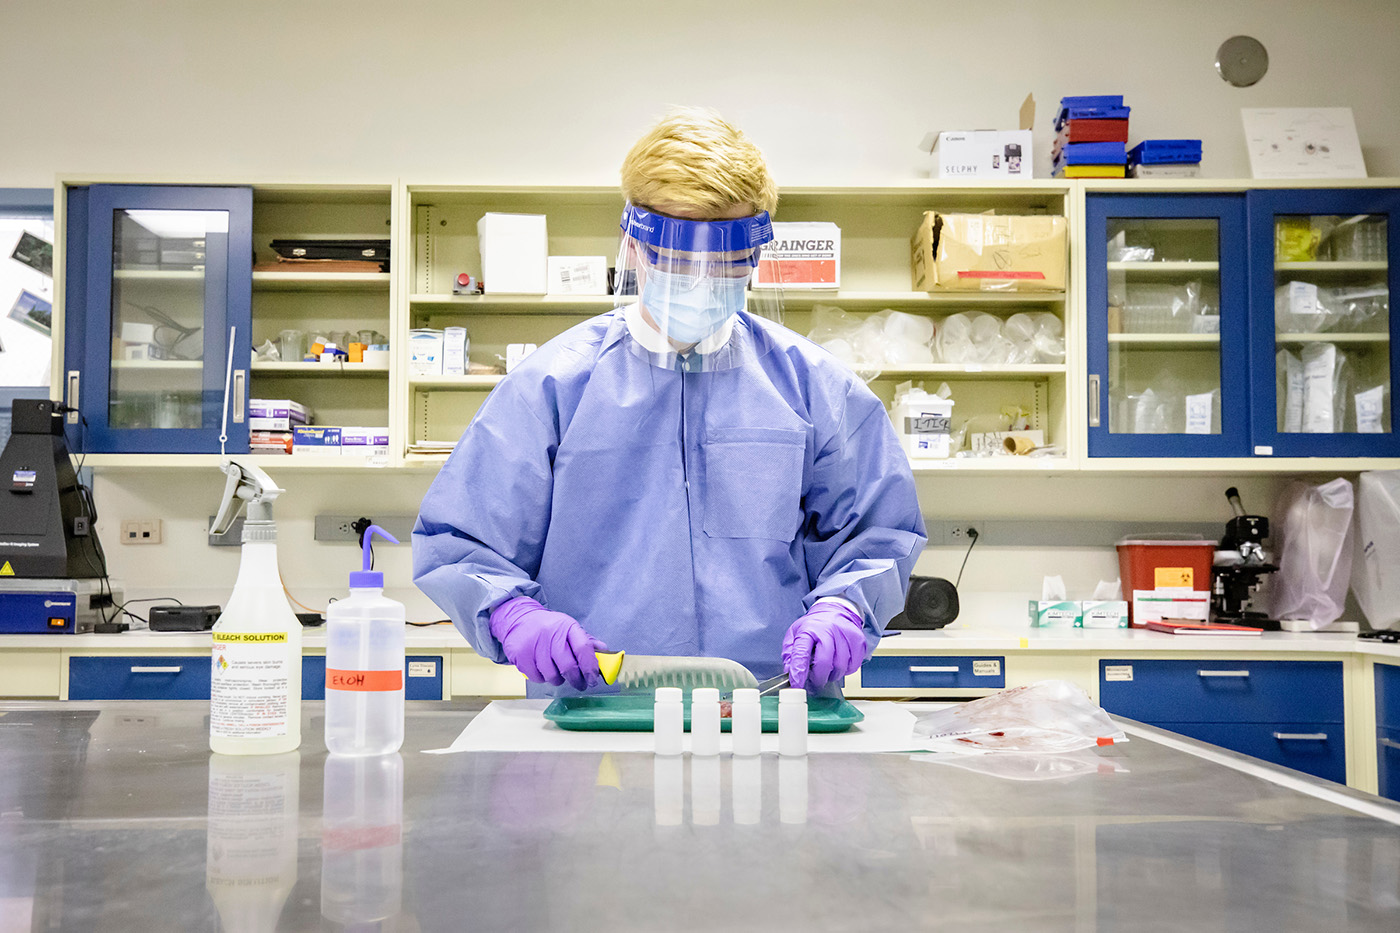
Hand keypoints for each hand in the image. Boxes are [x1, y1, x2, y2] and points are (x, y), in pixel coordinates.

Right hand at [489, 597, 605, 690]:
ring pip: (552, 675)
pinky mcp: (521, 654)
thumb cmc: (549, 627)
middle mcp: (550, 634)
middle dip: (577, 680)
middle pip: (568, 666)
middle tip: (580, 684)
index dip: (590, 667)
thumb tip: (605, 652)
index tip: (593, 679)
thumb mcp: (568, 628)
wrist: (519, 619)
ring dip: (558, 680)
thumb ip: (587, 642)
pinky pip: (537, 677)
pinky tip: (543, 670)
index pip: (583, 648)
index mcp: (567, 626)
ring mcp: (534, 644)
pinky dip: (542, 678)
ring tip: (558, 673)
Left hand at [782, 602, 867, 689]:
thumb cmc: (815, 625)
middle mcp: (828, 631)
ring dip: (833, 675)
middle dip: (818, 678)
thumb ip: (790, 653)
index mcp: (809, 629)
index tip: (797, 684)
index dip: (799, 671)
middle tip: (815, 682)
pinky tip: (840, 663)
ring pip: (840, 667)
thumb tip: (789, 672)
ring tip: (828, 669)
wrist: (836, 610)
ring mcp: (845, 635)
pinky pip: (853, 666)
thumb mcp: (795, 633)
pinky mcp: (858, 641)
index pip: (802, 652)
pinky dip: (846, 670)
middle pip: (824, 662)